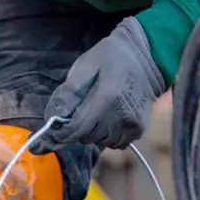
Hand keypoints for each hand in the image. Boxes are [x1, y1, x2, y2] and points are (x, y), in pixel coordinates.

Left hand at [32, 18, 165, 153]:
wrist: (146, 57)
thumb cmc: (110, 57)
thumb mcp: (85, 66)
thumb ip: (68, 93)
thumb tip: (52, 117)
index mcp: (107, 97)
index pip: (77, 128)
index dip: (61, 133)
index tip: (53, 130)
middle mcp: (122, 115)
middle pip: (87, 137)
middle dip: (77, 129)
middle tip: (78, 112)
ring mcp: (133, 124)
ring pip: (101, 142)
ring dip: (93, 132)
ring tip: (96, 112)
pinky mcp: (139, 129)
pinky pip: (116, 143)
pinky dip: (108, 135)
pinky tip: (109, 118)